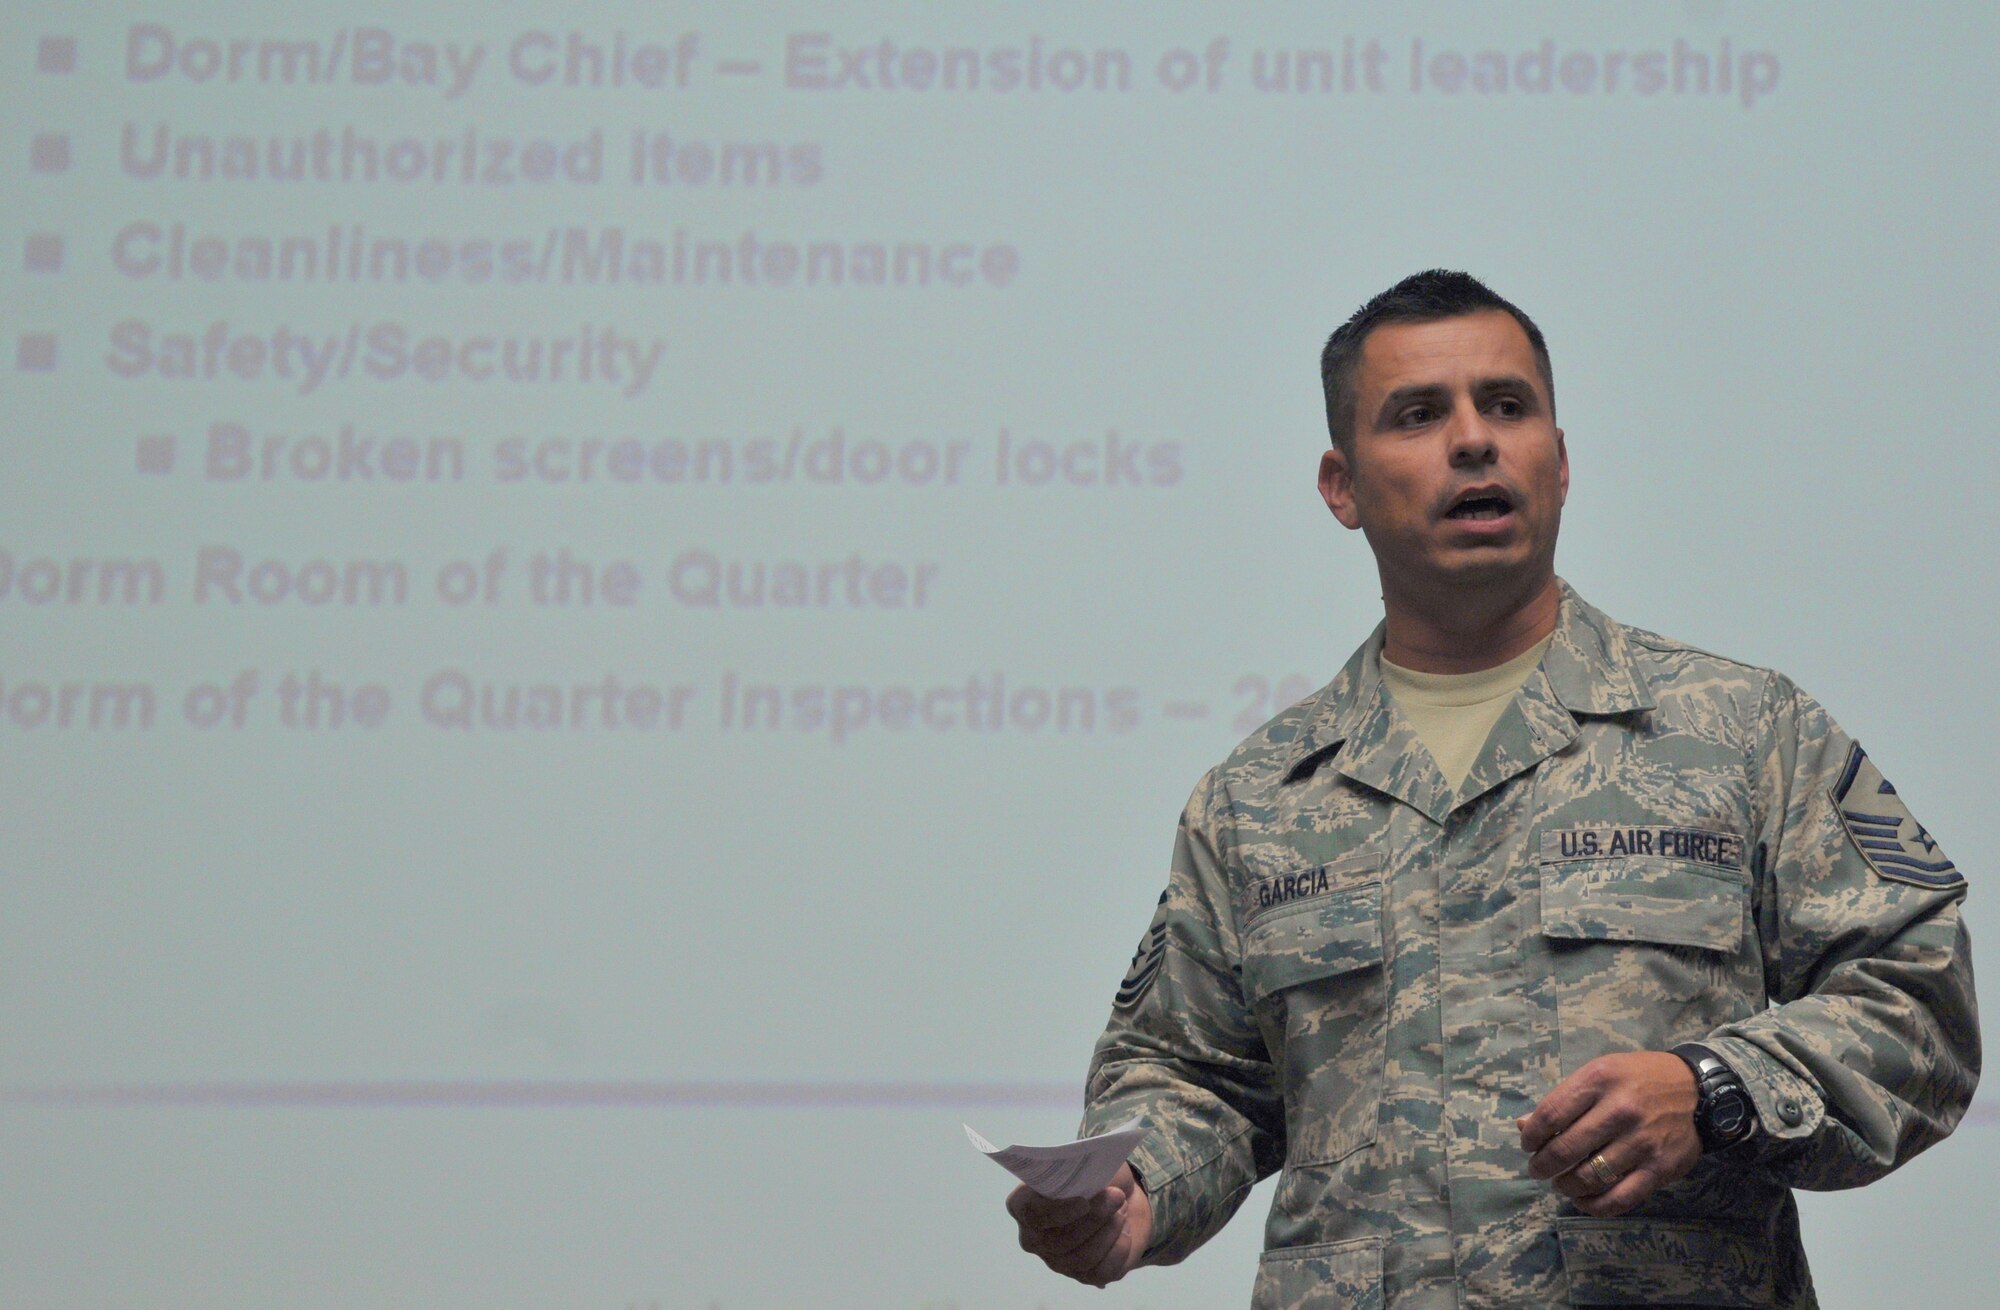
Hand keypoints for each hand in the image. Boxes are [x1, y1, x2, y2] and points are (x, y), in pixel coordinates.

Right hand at [1007, 1163, 1151, 1286]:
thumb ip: (1082, 1167)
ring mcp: (1057, 1262)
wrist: (1117, 1198)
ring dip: (1109, 1231)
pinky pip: (1102, 1270)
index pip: (1032, 1214)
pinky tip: (1125, 1230)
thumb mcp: (1087, 1162)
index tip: (1084, 1201)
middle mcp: (1034, 1239)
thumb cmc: (1093, 1177)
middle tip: (1117, 1197)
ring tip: (1122, 1209)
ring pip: (1083, 1257)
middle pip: (1060, 1240)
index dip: (1058, 1211)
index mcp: (1023, 1205)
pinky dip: (1119, 1247)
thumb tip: (1093, 1182)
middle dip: (1094, 1218)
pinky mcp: (1084, 1276)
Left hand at [1516, 1051, 1701, 1217]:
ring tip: (1561, 1183)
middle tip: (1539, 1169)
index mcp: (1599, 1080)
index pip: (1550, 1114)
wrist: (1696, 1089)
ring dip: (1565, 1186)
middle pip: (1565, 1149)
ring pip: (1589, 1177)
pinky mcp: (1660, 1168)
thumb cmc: (1636, 1079)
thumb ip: (1563, 1099)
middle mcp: (1620, 1109)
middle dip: (1543, 1165)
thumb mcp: (1598, 1073)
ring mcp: (1642, 1141)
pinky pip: (1619, 1199)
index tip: (1528, 1144)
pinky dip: (1594, 1205)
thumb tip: (1524, 1126)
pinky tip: (1583, 1200)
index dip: (1531, 1136)